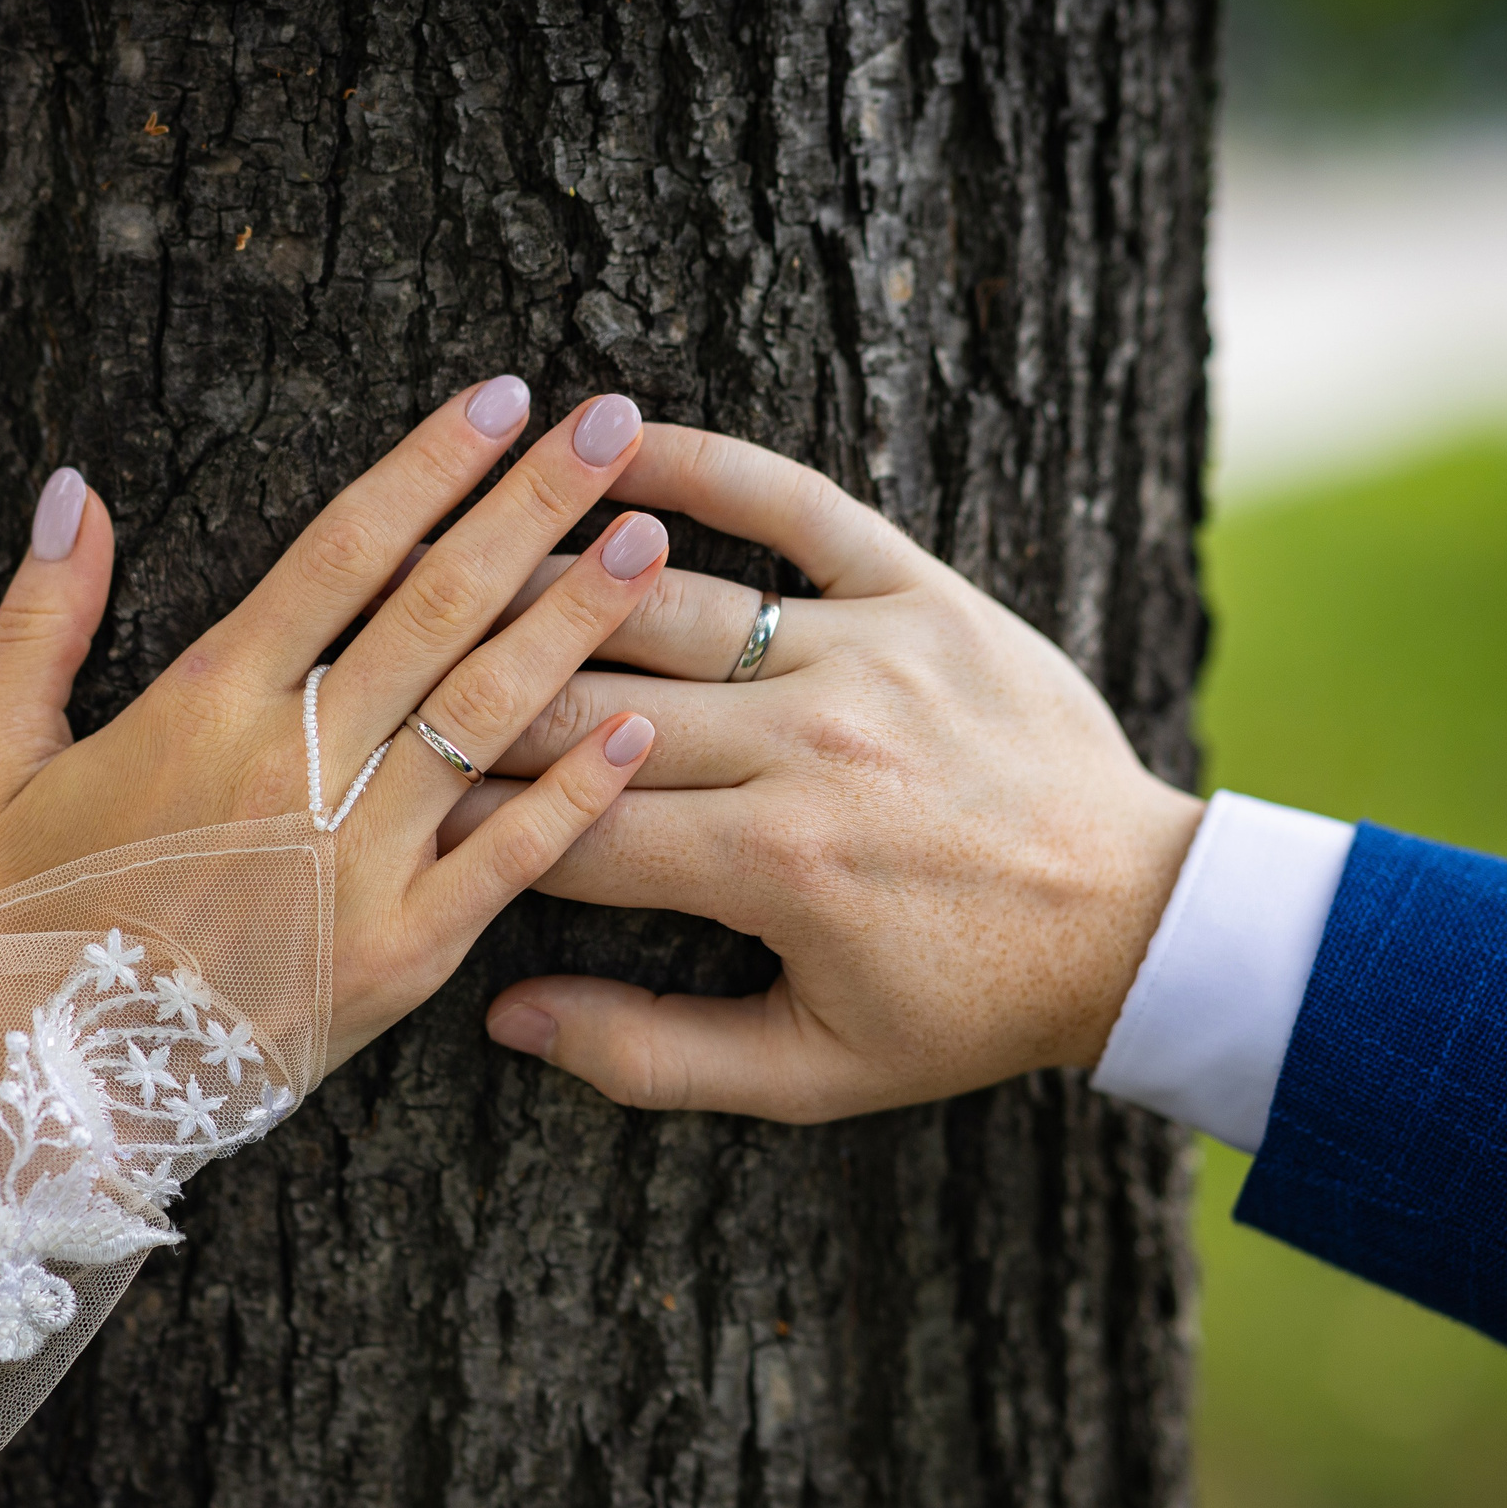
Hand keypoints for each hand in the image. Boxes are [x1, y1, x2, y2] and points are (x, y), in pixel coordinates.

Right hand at [0, 382, 669, 1068]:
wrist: (51, 1091)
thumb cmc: (21, 918)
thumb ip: (36, 620)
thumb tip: (72, 488)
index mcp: (207, 701)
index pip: (343, 549)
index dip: (429, 464)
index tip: (502, 397)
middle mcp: (297, 765)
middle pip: (438, 605)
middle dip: (533, 505)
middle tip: (615, 424)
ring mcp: (360, 861)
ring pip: (488, 713)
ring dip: (578, 620)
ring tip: (653, 537)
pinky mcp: (405, 951)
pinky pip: (511, 858)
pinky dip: (579, 792)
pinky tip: (643, 726)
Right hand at [445, 427, 1202, 1121]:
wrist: (1135, 921)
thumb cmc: (965, 1005)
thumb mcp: (814, 1071)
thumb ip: (652, 1055)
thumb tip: (504, 1015)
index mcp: (771, 868)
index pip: (563, 824)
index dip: (455, 813)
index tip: (376, 793)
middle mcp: (808, 749)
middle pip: (587, 700)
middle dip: (469, 685)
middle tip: (371, 654)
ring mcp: (867, 657)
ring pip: (666, 598)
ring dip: (545, 565)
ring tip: (449, 538)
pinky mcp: (925, 592)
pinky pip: (800, 503)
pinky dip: (704, 460)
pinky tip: (613, 435)